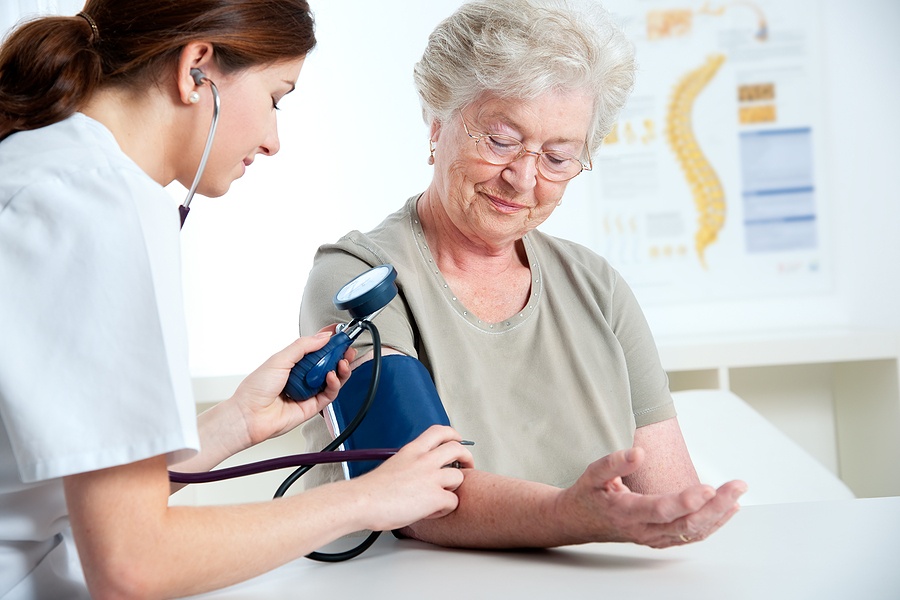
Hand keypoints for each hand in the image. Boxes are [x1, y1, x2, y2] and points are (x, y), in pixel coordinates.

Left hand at [231, 326, 354, 445]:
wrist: (249, 415)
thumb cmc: (255, 390)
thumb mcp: (279, 359)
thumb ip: (302, 346)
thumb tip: (322, 336)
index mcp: (293, 362)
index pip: (315, 347)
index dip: (328, 340)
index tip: (338, 332)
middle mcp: (302, 376)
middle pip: (328, 363)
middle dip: (340, 354)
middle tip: (347, 347)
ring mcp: (308, 390)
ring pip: (333, 378)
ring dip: (341, 368)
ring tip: (343, 361)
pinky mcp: (313, 406)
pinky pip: (329, 394)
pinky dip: (334, 384)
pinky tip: (332, 376)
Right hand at [351, 425, 474, 531]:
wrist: (363, 502)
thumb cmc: (371, 491)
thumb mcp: (392, 466)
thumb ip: (410, 466)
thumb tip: (417, 476)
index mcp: (411, 451)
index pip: (439, 431)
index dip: (453, 435)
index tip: (457, 441)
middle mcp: (424, 460)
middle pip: (457, 449)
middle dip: (467, 457)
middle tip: (467, 465)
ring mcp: (431, 478)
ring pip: (459, 477)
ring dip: (453, 488)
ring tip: (441, 497)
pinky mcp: (435, 497)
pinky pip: (453, 502)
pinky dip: (445, 509)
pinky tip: (432, 512)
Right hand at [555, 447, 745, 547]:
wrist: (578, 522)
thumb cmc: (588, 495)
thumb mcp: (592, 474)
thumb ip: (614, 463)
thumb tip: (638, 453)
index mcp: (625, 512)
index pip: (660, 510)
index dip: (686, 501)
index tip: (709, 488)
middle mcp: (643, 529)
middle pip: (686, 523)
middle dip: (716, 505)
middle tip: (737, 486)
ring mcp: (654, 537)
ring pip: (693, 532)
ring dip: (719, 514)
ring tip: (738, 494)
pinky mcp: (660, 539)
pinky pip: (691, 535)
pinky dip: (713, 524)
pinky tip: (729, 510)